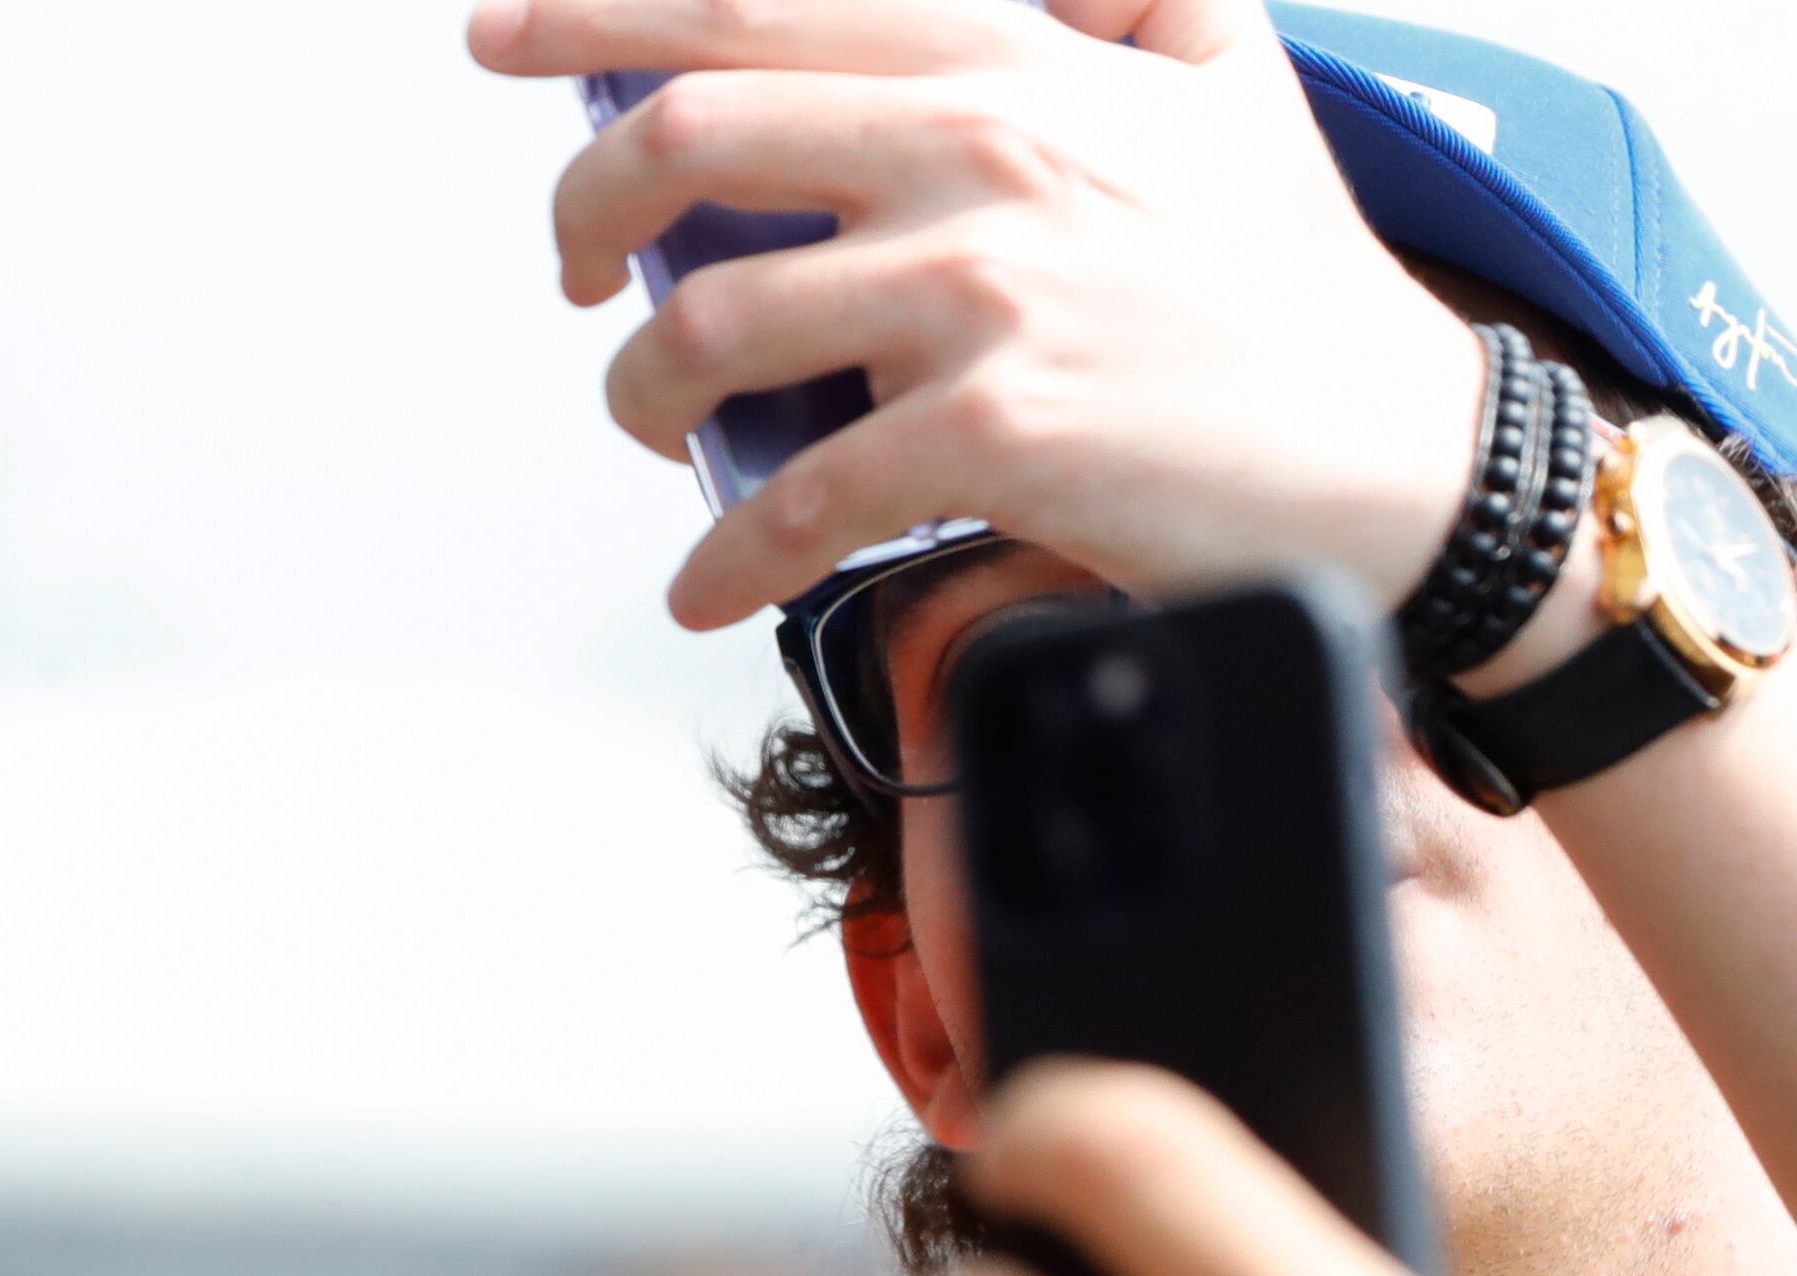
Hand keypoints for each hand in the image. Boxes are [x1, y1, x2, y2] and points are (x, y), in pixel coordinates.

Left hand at [470, 0, 1490, 628]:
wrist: (1404, 450)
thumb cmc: (1293, 290)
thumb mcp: (1230, 79)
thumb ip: (1121, 0)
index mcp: (1018, 59)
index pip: (759, 5)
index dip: (600, 12)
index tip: (501, 34)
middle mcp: (989, 151)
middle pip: (684, 143)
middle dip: (583, 217)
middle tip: (582, 281)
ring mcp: (987, 291)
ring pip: (705, 329)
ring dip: (639, 396)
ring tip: (662, 432)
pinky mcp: (995, 430)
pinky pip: (791, 500)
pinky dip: (724, 558)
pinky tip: (710, 587)